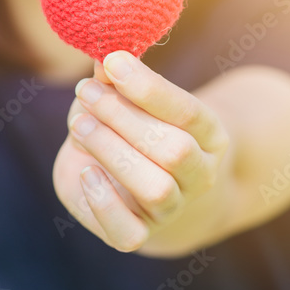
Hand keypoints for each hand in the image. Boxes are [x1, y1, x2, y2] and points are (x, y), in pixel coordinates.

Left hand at [52, 50, 231, 252]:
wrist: (136, 188)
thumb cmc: (130, 130)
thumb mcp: (124, 100)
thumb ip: (115, 82)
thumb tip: (103, 56)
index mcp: (208, 135)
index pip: (189, 112)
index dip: (150, 88)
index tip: (113, 62)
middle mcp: (199, 175)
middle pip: (175, 150)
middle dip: (124, 117)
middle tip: (86, 93)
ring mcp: (172, 208)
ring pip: (157, 190)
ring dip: (113, 153)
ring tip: (80, 126)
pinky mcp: (138, 233)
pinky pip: (129, 234)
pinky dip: (104, 204)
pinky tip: (85, 172)